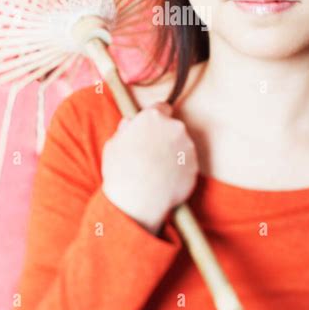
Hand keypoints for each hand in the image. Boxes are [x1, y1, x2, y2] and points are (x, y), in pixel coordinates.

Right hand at [102, 102, 198, 234]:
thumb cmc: (120, 172)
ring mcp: (187, 146)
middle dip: (165, 136)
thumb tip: (130, 122)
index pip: (162, 107)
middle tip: (152, 153)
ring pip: (182, 145)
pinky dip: (180, 169)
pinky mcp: (195, 166)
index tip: (152, 129)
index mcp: (153, 117)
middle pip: (173, 126)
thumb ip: (125, 129)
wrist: (138, 202)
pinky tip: (166, 180)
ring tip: (157, 170)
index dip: (156, 118)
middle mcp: (174, 126)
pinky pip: (188, 164)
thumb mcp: (113, 144)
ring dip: (174, 152)